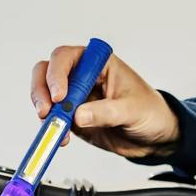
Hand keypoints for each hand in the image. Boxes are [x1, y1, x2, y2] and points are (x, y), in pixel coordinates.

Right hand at [30, 46, 179, 159]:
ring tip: (55, 128)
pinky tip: (61, 138)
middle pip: (47, 71)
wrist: (153, 137)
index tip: (60, 96)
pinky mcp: (71, 116)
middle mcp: (82, 75)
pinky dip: (50, 127)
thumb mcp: (132, 110)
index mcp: (99, 63)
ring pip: (44, 94)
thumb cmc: (150, 112)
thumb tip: (78, 115)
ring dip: (44, 111)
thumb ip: (106, 112)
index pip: (68, 57)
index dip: (58, 73)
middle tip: (46, 111)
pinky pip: (52, 118)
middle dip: (41, 90)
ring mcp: (75, 96)